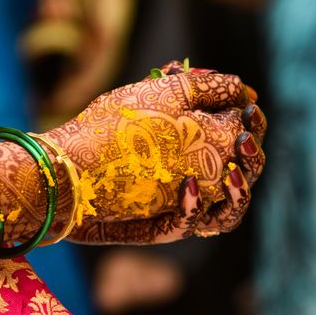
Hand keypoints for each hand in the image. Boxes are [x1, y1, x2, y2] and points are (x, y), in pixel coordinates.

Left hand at [45, 62, 266, 243]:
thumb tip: (241, 87)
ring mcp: (180, 209)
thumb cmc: (106, 130)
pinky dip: (192, 208)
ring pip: (227, 214)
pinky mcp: (158, 228)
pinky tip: (188, 185)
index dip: (254, 128)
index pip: (242, 144)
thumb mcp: (150, 97)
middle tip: (244, 141)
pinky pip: (186, 227)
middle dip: (253, 160)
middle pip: (244, 179)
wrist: (61, 165)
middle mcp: (197, 182)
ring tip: (233, 172)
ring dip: (239, 193)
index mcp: (200, 151)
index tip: (251, 109)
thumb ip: (192, 88)